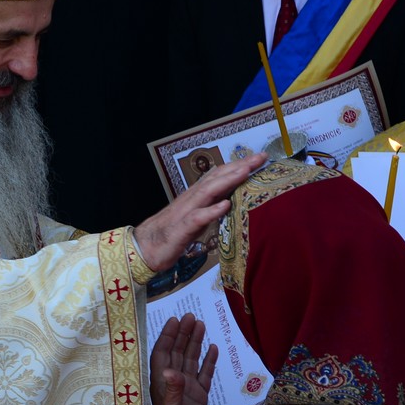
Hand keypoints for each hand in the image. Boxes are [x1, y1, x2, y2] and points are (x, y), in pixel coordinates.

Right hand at [133, 151, 266, 271]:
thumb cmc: (172, 234)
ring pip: (208, 191)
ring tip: (245, 172)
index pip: (219, 176)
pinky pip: (197, 218)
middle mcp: (192, 199)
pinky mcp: (181, 229)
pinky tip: (225, 205)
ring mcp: (186, 212)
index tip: (259, 159)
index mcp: (197, 197)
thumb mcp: (197, 219)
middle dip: (239, 167)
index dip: (238, 166)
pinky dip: (211, 210)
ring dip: (227, 181)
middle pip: (217, 178)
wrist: (145, 248)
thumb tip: (231, 203)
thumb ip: (212, 209)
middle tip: (260, 157)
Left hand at [139, 315, 216, 404]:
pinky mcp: (199, 399)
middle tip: (190, 315)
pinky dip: (208, 363)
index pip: (163, 355)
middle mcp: (174, 384)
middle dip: (182, 335)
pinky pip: (204, 376)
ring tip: (201, 325)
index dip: (167, 337)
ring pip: (191, 361)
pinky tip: (213, 349)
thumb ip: (173, 391)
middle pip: (177, 353)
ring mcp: (187, 391)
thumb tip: (171, 371)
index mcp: (163, 385)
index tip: (174, 320)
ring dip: (195, 344)